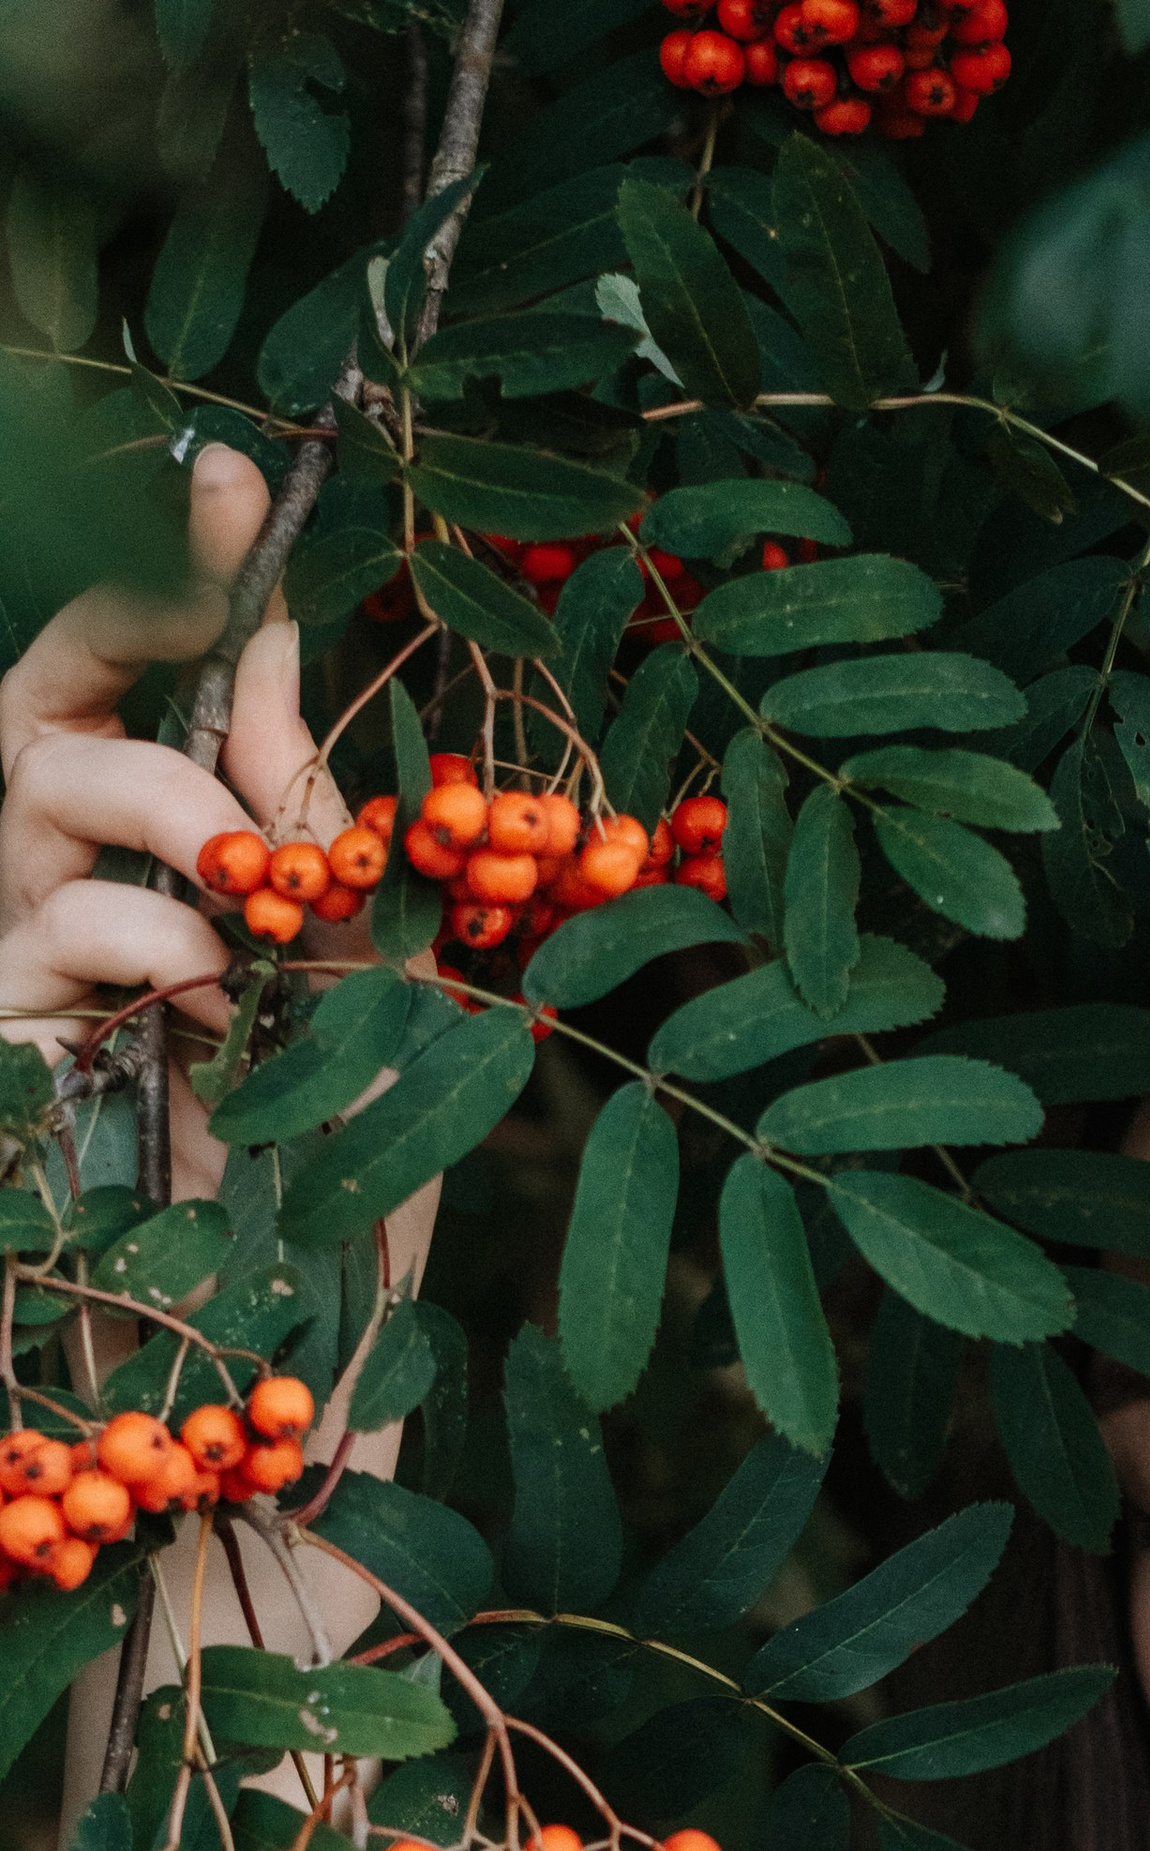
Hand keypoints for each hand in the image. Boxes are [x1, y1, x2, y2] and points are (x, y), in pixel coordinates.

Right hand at [0, 444, 355, 1205]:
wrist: (302, 1331)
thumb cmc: (337, 1157)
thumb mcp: (370, 963)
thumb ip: (313, 815)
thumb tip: (278, 644)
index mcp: (163, 852)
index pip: (139, 676)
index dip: (169, 573)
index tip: (221, 476)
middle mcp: (72, 881)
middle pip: (37, 693)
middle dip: (114, 627)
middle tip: (194, 607)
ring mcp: (24, 953)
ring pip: (38, 779)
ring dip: (164, 802)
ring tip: (247, 882)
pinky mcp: (2, 1033)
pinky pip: (52, 924)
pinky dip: (152, 941)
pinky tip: (215, 1003)